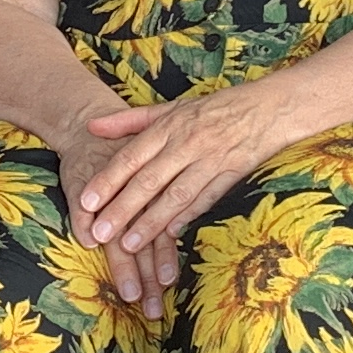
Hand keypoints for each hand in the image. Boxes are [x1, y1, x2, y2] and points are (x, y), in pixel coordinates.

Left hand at [70, 88, 283, 304]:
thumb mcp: (170, 108)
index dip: (107, 180)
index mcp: (168, 126)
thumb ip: (129, 121)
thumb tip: (91, 125)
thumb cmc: (213, 109)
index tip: (86, 202)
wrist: (267, 108)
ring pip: (176, 195)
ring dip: (151, 222)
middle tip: (100, 233)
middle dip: (122, 209)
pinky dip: (188, 217)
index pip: (131, 156)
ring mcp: (210, 160)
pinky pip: (206, 199)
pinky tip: (170, 236)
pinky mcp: (231, 174)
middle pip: (149, 180)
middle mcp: (186, 143)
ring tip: (129, 244)